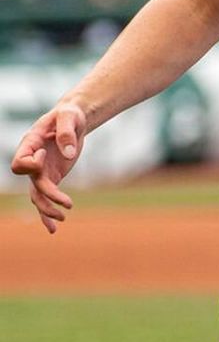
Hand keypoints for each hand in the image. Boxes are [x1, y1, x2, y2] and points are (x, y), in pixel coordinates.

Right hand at [10, 103, 87, 232]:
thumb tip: (69, 154)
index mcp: (30, 144)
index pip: (20, 163)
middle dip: (47, 196)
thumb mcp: (69, 116)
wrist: (74, 119)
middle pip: (32, 184)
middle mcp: (33, 160)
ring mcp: (42, 170)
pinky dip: (48, 212)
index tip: (45, 153)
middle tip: (66, 203)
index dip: (31, 164)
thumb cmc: (69, 114)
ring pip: (38, 196)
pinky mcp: (53, 175)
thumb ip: (67, 133)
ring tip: (62, 220)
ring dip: (47, 210)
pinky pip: (47, 197)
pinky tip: (53, 227)